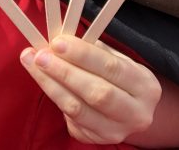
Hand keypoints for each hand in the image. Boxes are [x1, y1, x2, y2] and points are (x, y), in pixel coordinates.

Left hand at [20, 35, 160, 144]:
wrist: (133, 110)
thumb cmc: (120, 77)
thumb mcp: (117, 59)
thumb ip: (93, 49)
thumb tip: (61, 39)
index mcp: (144, 85)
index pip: (111, 67)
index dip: (82, 54)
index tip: (58, 42)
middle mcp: (136, 113)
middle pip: (96, 93)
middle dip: (64, 72)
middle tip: (40, 55)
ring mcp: (117, 131)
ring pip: (78, 110)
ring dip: (51, 85)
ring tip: (33, 65)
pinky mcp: (98, 141)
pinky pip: (71, 120)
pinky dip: (56, 98)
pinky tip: (46, 82)